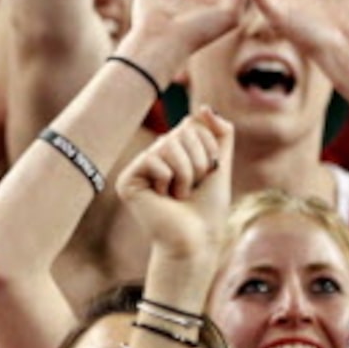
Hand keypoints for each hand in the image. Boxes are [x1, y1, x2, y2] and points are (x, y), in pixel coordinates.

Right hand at [114, 106, 234, 258]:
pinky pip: (152, 159)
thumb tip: (205, 107)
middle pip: (182, 130)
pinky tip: (163, 198)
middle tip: (191, 188)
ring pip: (168, 143)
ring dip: (185, 172)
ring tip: (179, 194)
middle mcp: (155, 155)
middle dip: (198, 160)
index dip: (208, 147)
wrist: (196, 240)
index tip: (206, 174)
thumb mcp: (220, 164)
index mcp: (174, 151)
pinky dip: (167, 179)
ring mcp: (140, 167)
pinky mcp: (128, 180)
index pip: (192, 124)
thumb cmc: (208, 208)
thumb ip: (220, 134)